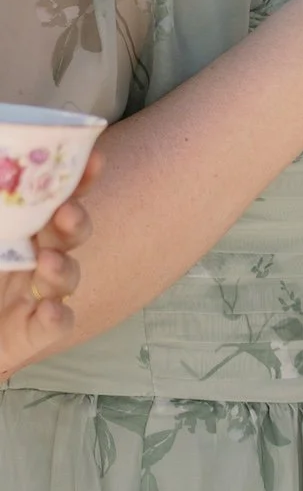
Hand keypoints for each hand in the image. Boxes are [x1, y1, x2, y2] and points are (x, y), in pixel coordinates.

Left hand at [0, 147, 99, 380]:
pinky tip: (50, 309)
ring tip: (49, 262)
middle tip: (65, 213)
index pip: (56, 199)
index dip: (78, 180)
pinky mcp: (32, 333)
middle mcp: (36, 257)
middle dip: (75, 221)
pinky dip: (57, 316)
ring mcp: (37, 295)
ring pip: (67, 277)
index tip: (92, 158)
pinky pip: (56, 324)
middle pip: (70, 234)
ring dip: (63, 267)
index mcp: (21, 229)